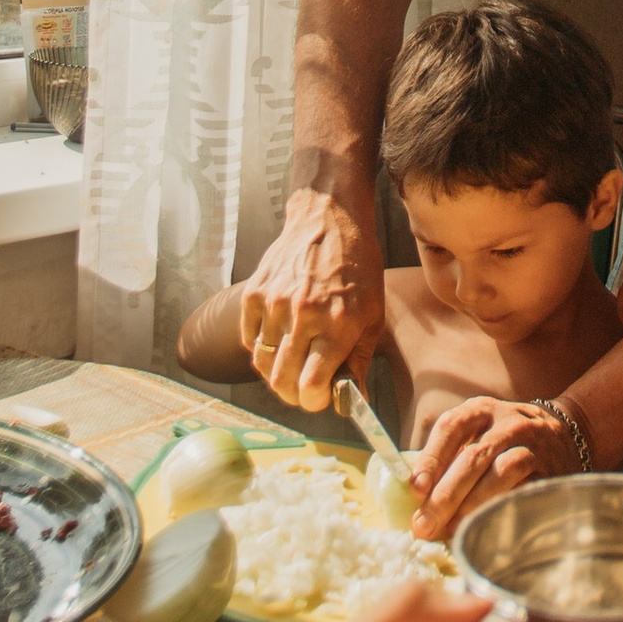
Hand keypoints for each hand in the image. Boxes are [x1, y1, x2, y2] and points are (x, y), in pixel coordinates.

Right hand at [239, 182, 384, 409]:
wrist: (329, 219)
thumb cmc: (358, 267)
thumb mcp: (373, 314)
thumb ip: (359, 360)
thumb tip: (354, 399)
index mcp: (337, 325)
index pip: (311, 386)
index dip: (314, 402)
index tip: (320, 398)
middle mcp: (303, 316)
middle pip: (282, 381)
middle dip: (294, 395)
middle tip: (305, 388)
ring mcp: (274, 304)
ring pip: (262, 364)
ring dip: (276, 373)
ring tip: (293, 363)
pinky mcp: (255, 293)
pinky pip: (249, 340)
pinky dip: (262, 348)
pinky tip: (280, 340)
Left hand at [408, 391, 583, 540]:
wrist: (564, 436)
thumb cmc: (504, 442)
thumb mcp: (478, 434)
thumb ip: (450, 458)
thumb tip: (416, 497)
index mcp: (481, 411)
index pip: (451, 428)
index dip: (431, 458)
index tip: (416, 488)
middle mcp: (507, 423)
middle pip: (473, 457)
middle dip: (446, 495)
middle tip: (424, 525)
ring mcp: (533, 445)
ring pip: (503, 472)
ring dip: (474, 504)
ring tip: (453, 530)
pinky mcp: (551, 470)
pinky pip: (526, 490)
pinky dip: (503, 508)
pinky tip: (487, 525)